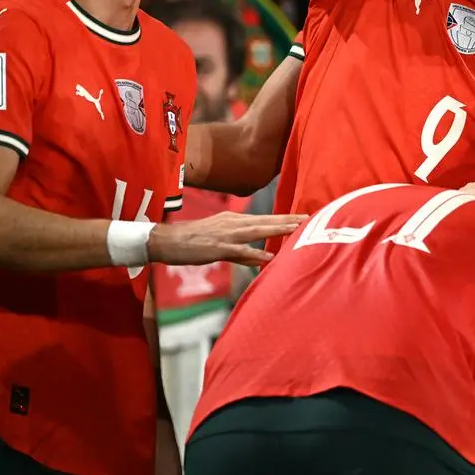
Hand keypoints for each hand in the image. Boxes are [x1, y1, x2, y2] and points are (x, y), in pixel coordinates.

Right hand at [147, 212, 305, 267]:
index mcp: (234, 221)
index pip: (266, 218)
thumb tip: (260, 258)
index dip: (285, 218)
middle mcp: (233, 223)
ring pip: (257, 231)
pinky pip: (239, 251)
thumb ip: (241, 251)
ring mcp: (225, 235)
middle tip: (309, 218)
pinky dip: (254, 254)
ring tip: (296, 229)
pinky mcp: (217, 247)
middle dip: (288, 220)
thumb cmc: (192, 242)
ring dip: (277, 229)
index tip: (304, 216)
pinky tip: (268, 257)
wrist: (166, 240)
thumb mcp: (220, 243)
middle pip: (266, 221)